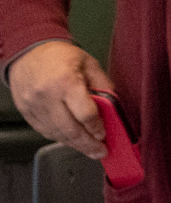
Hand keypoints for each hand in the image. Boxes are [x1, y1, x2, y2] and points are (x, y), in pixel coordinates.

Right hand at [5, 40, 114, 159]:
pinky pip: (44, 131)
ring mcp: (33, 105)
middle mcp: (47, 95)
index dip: (96, 128)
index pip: (85, 115)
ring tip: (88, 149)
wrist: (28, 50)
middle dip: (88, 144)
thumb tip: (114, 108)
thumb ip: (104, 86)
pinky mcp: (25, 111)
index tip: (104, 135)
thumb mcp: (89, 64)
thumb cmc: (59, 56)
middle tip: (100, 151)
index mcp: (65, 82)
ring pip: (56, 133)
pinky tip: (71, 139)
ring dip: (74, 144)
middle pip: (70, 130)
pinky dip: (59, 137)